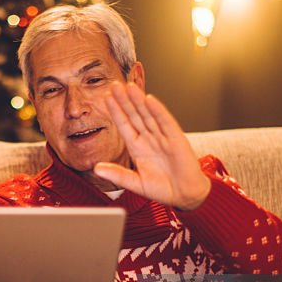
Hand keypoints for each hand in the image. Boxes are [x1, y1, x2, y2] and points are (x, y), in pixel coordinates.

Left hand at [93, 82, 210, 210]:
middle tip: (114, 85)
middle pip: (135, 116)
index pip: (124, 126)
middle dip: (125, 101)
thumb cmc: (163, 189)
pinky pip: (165, 122)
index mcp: (138, 148)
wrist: (185, 195)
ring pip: (148, 115)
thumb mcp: (136, 183)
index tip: (106, 98)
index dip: (116, 112)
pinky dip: (158, 111)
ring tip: (129, 87)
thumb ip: (117, 175)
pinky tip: (149, 100)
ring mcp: (163, 137)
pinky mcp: (176, 139)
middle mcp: (149, 139)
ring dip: (139, 101)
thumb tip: (96, 169)